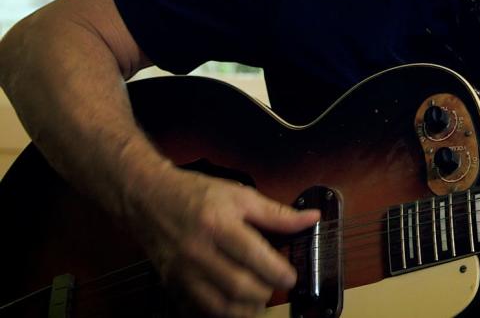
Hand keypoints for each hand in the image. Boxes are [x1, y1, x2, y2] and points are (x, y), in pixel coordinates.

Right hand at [123, 166, 319, 316]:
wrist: (147, 197)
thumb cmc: (195, 194)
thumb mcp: (239, 196)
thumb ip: (277, 213)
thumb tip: (311, 219)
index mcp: (218, 225)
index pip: (253, 256)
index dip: (277, 272)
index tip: (290, 277)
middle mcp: (197, 251)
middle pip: (238, 286)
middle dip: (264, 292)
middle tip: (274, 285)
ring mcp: (181, 271)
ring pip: (218, 306)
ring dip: (245, 310)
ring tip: (258, 300)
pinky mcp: (171, 284)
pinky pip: (197, 310)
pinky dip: (219, 313)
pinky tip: (233, 305)